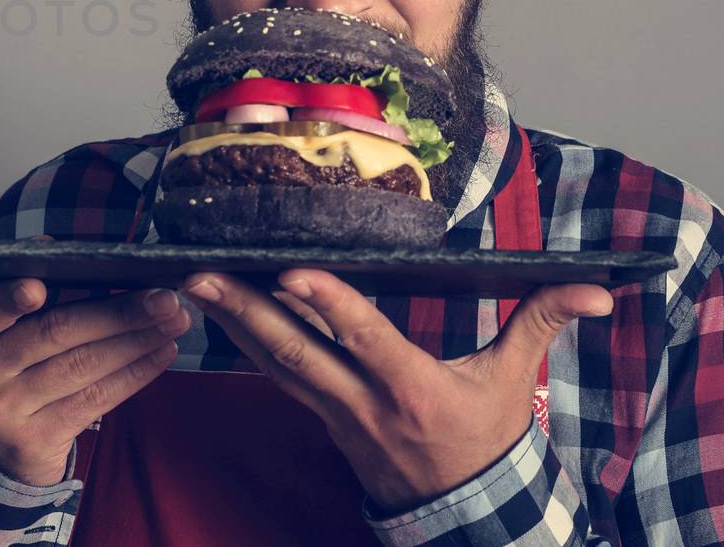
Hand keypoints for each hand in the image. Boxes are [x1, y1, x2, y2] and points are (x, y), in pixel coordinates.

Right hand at [0, 277, 189, 484]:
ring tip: (174, 322)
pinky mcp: (38, 440)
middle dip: (117, 312)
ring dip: (136, 341)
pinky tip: (160, 353)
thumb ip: (23, 295)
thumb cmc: (5, 371)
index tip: (37, 286)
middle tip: (162, 298)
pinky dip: (134, 373)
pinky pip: (95, 400)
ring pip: (83, 366)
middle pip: (55, 333)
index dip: (9, 299)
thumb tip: (55, 246)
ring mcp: (7, 411)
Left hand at [180, 269, 612, 511]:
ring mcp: (333, 413)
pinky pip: (272, 376)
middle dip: (243, 311)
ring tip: (189, 283)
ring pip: (271, 364)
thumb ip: (541, 323)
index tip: (289, 273)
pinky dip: (241, 344)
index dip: (327, 306)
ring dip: (228, 322)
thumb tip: (597, 289)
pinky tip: (213, 314)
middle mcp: (363, 401)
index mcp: (412, 388)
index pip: (363, 338)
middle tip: (196, 275)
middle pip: (294, 352)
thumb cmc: (486, 438)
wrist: (464, 514)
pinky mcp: (317, 417)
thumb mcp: (513, 381)